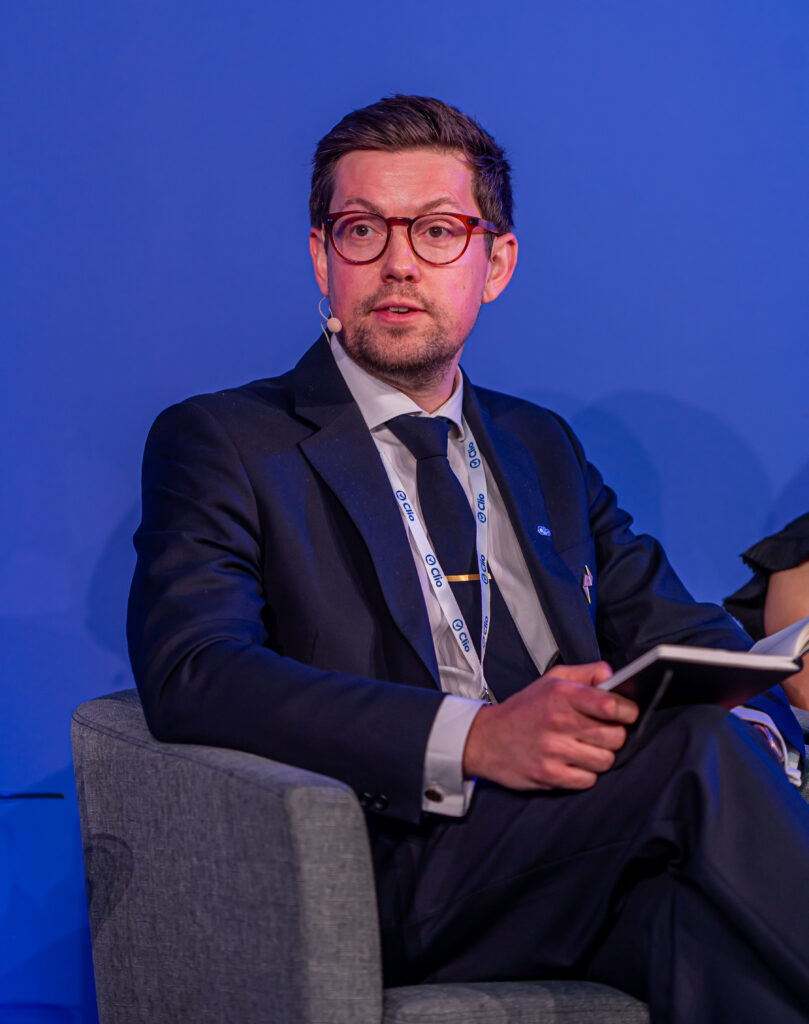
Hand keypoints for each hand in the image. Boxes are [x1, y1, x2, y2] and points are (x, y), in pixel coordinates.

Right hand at [462, 662, 638, 790]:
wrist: (485, 738)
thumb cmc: (524, 709)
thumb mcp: (552, 680)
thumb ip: (586, 673)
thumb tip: (613, 675)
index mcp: (561, 694)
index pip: (611, 704)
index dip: (627, 711)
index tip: (626, 714)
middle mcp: (557, 720)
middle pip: (615, 736)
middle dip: (614, 735)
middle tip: (602, 733)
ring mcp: (553, 749)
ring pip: (605, 760)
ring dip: (600, 756)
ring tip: (585, 748)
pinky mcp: (549, 774)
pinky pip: (588, 780)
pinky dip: (585, 774)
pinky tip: (573, 763)